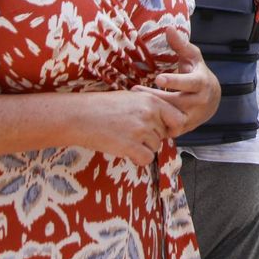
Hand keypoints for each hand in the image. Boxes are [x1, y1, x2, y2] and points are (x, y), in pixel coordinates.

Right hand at [70, 89, 186, 165]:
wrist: (80, 116)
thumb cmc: (102, 107)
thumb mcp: (131, 98)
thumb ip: (150, 108)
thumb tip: (165, 122)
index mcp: (152, 101)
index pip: (178, 118)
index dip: (172, 127)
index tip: (164, 131)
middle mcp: (149, 115)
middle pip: (164, 134)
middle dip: (152, 137)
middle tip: (132, 134)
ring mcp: (140, 130)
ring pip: (155, 146)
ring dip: (143, 147)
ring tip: (125, 139)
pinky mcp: (130, 146)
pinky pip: (146, 158)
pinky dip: (138, 159)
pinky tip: (126, 152)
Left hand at [145, 28, 220, 135]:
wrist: (212, 100)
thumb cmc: (198, 74)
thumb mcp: (193, 57)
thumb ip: (180, 44)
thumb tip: (168, 27)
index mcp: (202, 83)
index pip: (190, 83)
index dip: (175, 81)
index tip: (159, 79)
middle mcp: (199, 102)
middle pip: (175, 102)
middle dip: (155, 97)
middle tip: (135, 91)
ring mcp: (192, 118)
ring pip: (170, 118)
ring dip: (152, 112)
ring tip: (133, 103)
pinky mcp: (184, 129)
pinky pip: (167, 128)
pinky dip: (154, 124)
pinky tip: (140, 116)